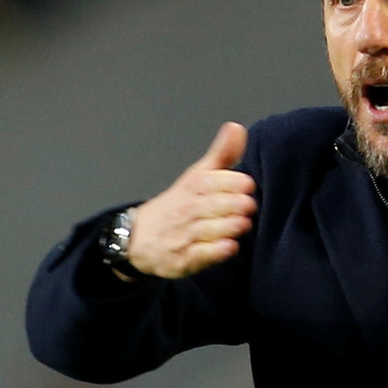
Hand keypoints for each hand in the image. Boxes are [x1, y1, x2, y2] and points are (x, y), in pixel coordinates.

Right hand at [126, 122, 256, 278]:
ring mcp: (184, 235)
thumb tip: (236, 128)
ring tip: (243, 224)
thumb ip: (221, 154)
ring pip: (209, 229)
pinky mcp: (184, 259)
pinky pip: (201, 255)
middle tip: (248, 205)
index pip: (212, 181)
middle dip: (234, 204)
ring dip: (229, 226)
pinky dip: (216, 251)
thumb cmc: (179, 204)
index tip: (247, 185)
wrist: (138, 237)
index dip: (232, 182)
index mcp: (193, 186)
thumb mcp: (197, 175)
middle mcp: (188, 209)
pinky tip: (230, 246)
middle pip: (213, 205)